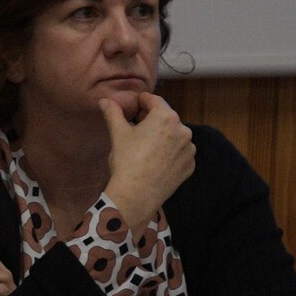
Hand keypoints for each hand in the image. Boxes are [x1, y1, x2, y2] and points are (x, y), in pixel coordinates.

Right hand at [100, 93, 194, 225]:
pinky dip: (170, 153)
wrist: (137, 194)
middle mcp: (183, 129)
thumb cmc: (127, 160)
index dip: (142, 101)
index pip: (154, 100)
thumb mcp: (118, 134)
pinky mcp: (190, 165)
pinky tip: (156, 161)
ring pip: (174, 136)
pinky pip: (180, 153)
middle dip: (152, 120)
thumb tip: (105, 100)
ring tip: (147, 148)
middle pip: (166, 118)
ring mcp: (189, 149)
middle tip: (137, 128)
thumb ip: (113, 113)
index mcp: (166, 117)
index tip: (134, 106)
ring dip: (163, 137)